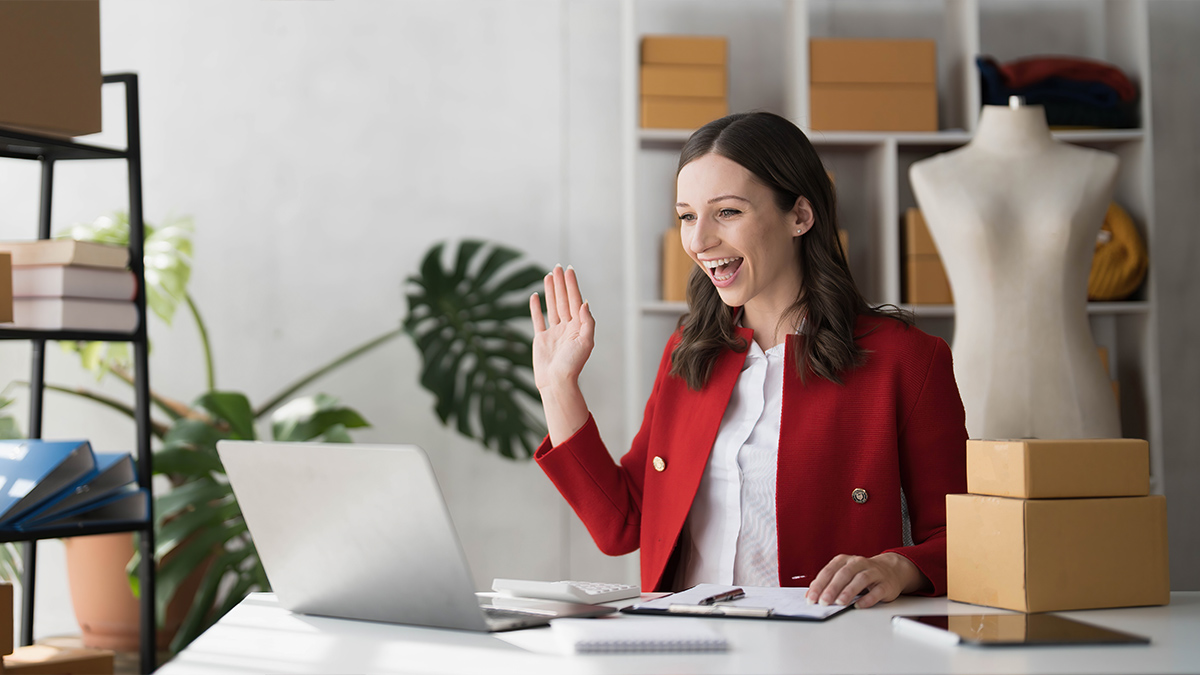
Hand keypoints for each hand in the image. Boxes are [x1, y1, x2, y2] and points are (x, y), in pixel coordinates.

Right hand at [530, 265, 594, 392]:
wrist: (556, 382)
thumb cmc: (573, 365)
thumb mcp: (586, 342)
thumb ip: (587, 322)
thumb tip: (584, 302)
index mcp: (579, 327)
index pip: (575, 300)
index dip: (572, 285)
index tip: (569, 270)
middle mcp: (567, 327)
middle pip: (564, 300)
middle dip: (561, 284)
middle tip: (557, 267)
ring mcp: (554, 332)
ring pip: (552, 306)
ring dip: (550, 291)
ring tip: (549, 276)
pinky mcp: (542, 339)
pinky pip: (538, 319)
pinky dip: (536, 308)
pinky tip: (535, 296)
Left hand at [805, 552, 927, 608]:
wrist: (891, 570)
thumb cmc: (862, 573)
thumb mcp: (843, 574)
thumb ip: (827, 583)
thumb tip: (810, 595)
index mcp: (845, 561)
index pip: (829, 571)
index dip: (819, 584)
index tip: (811, 598)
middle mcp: (859, 563)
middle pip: (844, 574)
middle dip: (832, 588)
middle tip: (824, 601)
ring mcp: (874, 572)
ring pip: (860, 579)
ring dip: (849, 591)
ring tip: (840, 602)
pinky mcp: (886, 584)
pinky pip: (876, 591)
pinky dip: (867, 599)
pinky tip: (858, 605)